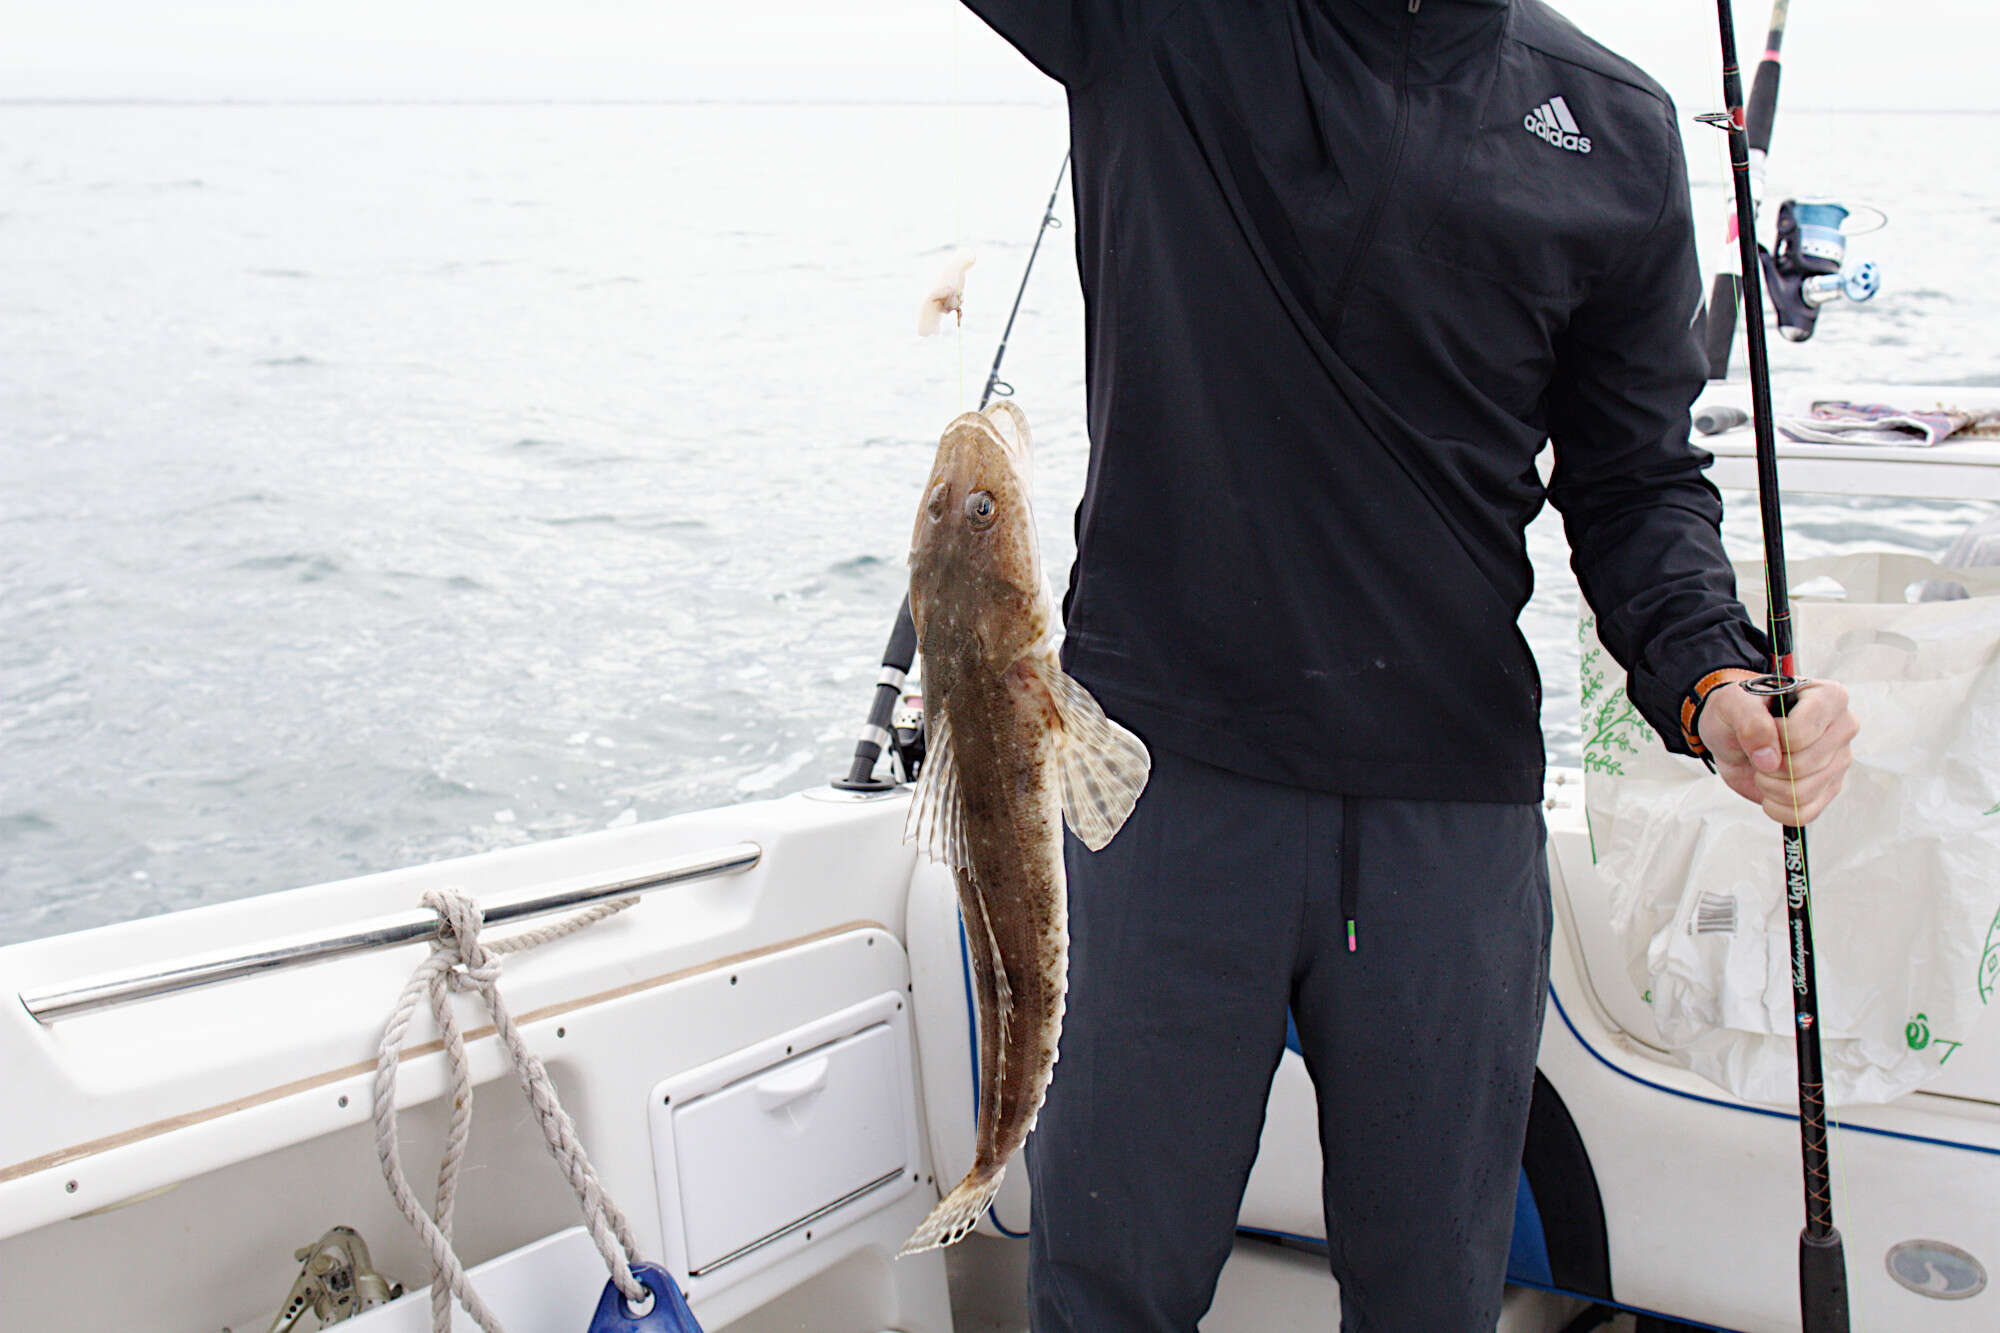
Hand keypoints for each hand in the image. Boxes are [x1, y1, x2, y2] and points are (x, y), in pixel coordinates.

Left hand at [1698, 678, 1857, 824]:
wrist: (1734, 732)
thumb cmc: (1738, 710)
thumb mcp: (1731, 703)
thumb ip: (1749, 721)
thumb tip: (1769, 760)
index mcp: (1829, 698)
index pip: (1799, 734)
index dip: (1770, 738)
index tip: (1760, 725)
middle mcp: (1843, 729)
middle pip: (1802, 766)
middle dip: (1767, 765)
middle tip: (1758, 750)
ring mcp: (1840, 761)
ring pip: (1802, 793)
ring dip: (1768, 786)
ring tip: (1763, 768)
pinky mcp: (1830, 788)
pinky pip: (1804, 814)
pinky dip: (1777, 807)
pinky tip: (1769, 789)